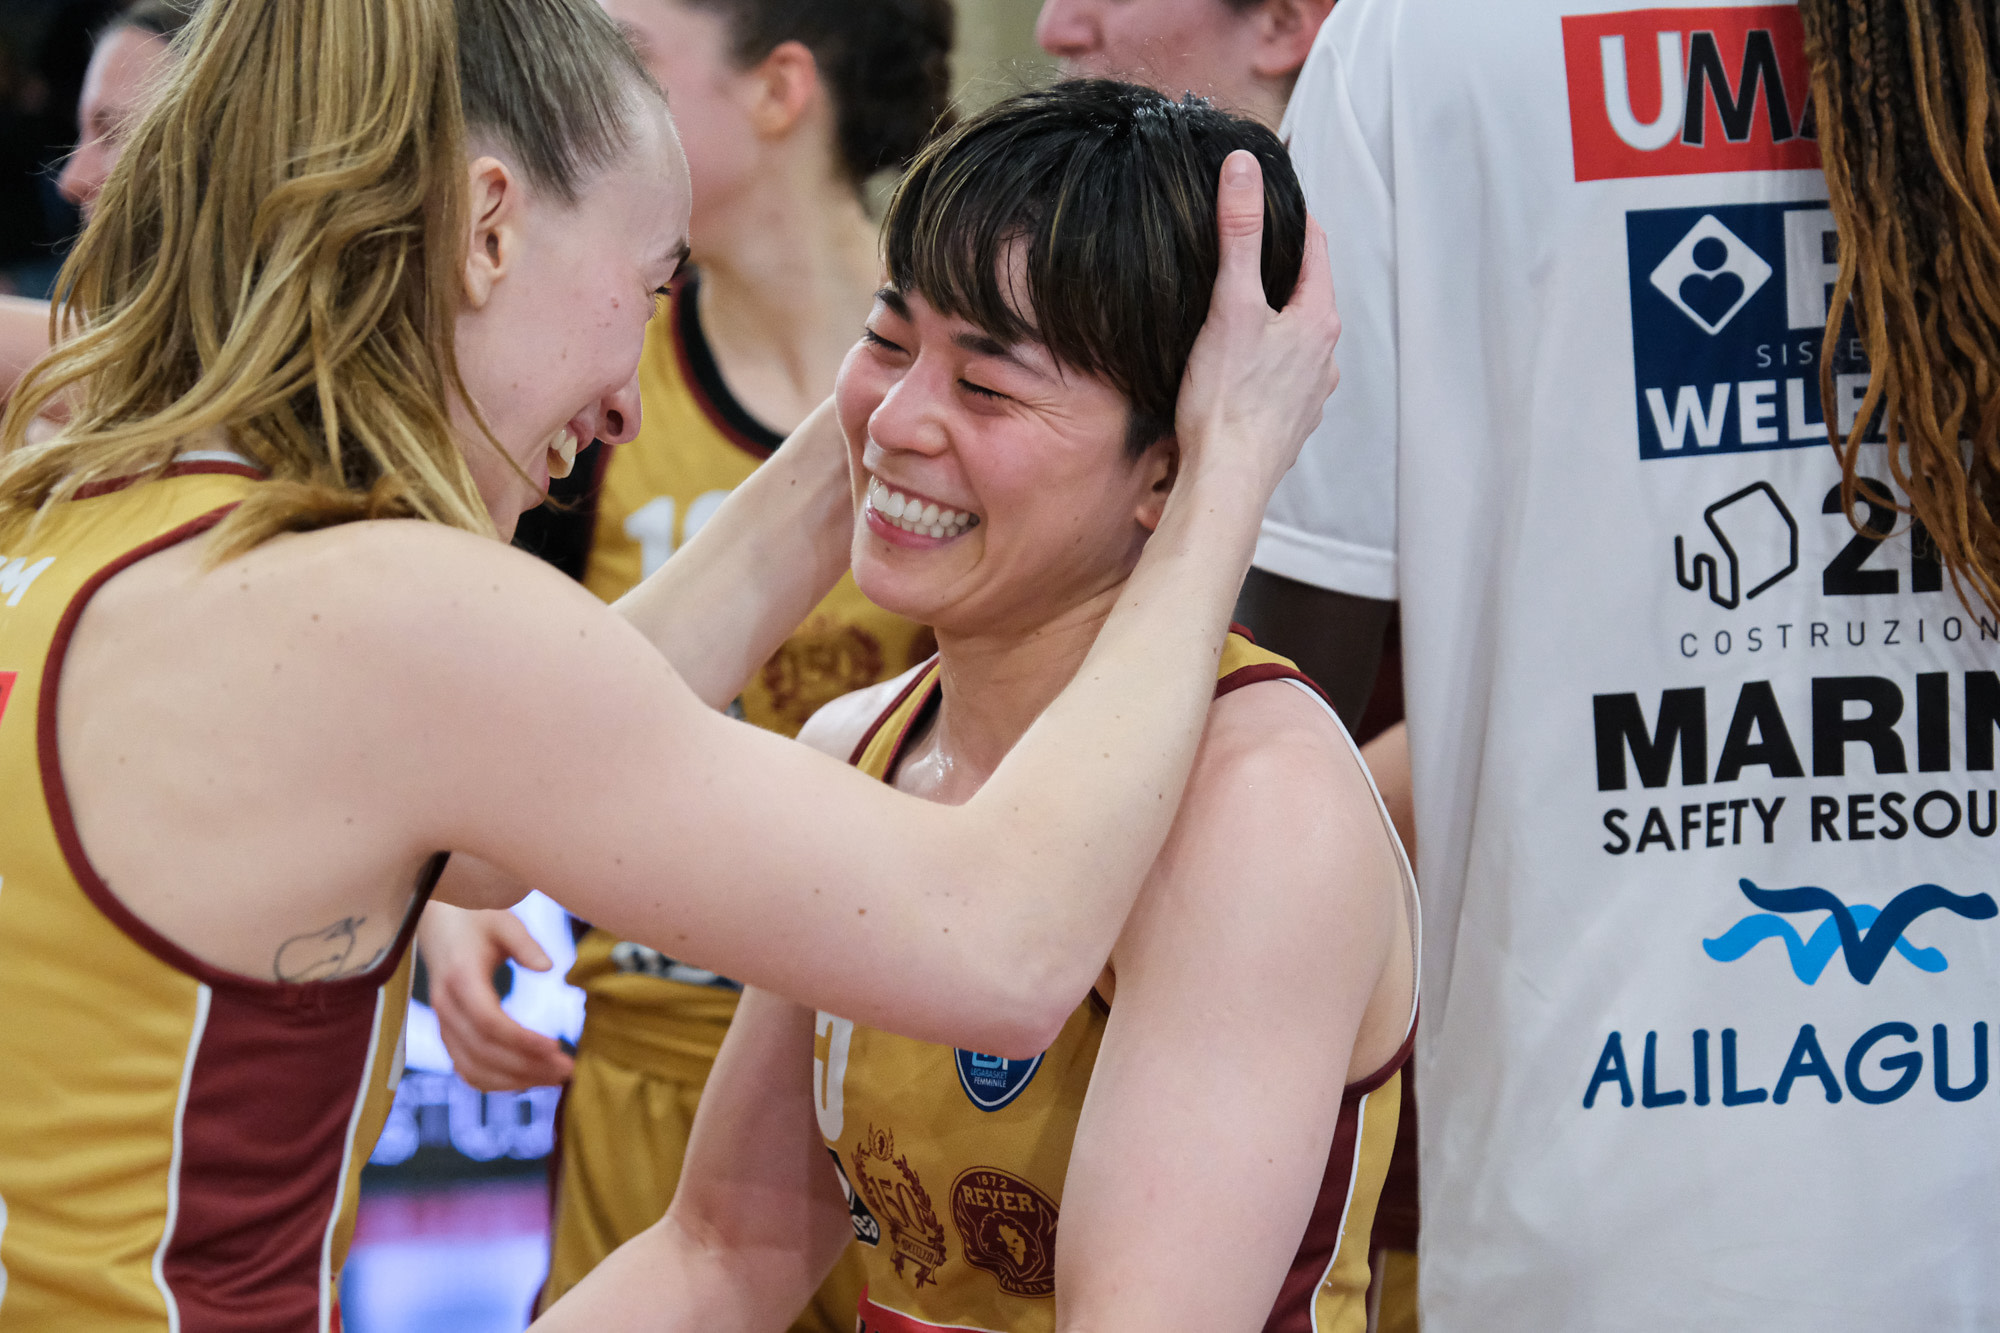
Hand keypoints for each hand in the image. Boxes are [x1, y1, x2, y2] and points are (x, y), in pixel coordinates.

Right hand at [418, 901, 575, 1090]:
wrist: (438, 923)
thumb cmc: (476, 919)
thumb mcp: (502, 921)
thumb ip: (524, 942)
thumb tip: (549, 967)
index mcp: (460, 978)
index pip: (488, 1021)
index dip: (521, 1039)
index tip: (556, 1046)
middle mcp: (446, 1006)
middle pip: (484, 1051)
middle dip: (527, 1066)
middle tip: (568, 1070)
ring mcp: (443, 1023)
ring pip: (473, 1067)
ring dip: (514, 1080)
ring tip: (554, 1078)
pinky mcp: (448, 1033)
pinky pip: (465, 1068)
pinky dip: (494, 1081)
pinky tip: (527, 1080)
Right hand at [1175, 150, 1340, 498]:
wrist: (1226, 481)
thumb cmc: (1228, 400)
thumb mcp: (1230, 305)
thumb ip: (1239, 234)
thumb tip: (1243, 169)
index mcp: (1318, 319)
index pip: (1316, 247)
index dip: (1294, 217)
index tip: (1272, 197)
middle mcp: (1326, 356)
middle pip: (1307, 294)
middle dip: (1281, 270)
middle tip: (1248, 248)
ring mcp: (1311, 393)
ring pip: (1297, 340)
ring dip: (1275, 320)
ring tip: (1239, 310)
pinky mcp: (1290, 423)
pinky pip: (1284, 378)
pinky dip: (1266, 363)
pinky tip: (1239, 369)